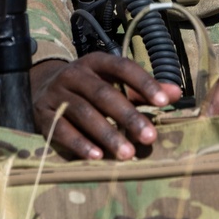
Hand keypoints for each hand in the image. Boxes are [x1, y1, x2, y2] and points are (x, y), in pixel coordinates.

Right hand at [31, 53, 182, 160]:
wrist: (42, 89)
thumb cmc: (90, 88)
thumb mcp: (115, 83)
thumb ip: (143, 89)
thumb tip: (176, 93)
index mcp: (97, 62)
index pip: (123, 68)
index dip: (143, 83)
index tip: (164, 102)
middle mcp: (75, 74)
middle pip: (103, 94)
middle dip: (128, 116)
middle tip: (149, 137)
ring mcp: (57, 94)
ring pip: (84, 113)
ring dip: (107, 134)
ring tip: (127, 154)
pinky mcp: (42, 115)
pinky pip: (61, 130)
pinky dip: (80, 144)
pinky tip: (97, 157)